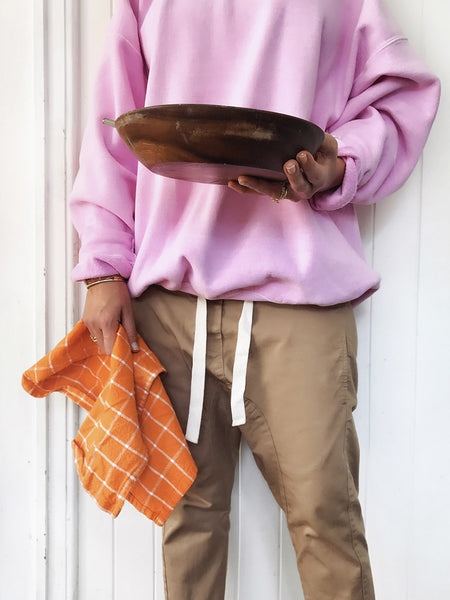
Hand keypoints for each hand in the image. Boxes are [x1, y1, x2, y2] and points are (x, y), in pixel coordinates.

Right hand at [82, 281, 138, 354]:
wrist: (103, 277)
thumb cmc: (117, 291)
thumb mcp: (128, 311)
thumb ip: (131, 331)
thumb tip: (135, 348)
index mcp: (106, 322)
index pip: (111, 349)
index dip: (120, 352)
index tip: (128, 350)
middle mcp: (94, 324)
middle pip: (104, 348)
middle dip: (114, 346)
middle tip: (124, 338)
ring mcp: (87, 323)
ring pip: (98, 342)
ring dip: (108, 340)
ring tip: (116, 328)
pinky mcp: (85, 320)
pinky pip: (94, 334)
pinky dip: (102, 334)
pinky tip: (109, 325)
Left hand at [227, 133, 344, 201]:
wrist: (320, 176)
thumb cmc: (322, 156)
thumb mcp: (328, 146)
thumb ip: (321, 140)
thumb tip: (306, 132)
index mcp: (318, 178)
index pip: (314, 174)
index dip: (309, 165)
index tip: (302, 154)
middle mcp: (304, 189)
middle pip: (298, 187)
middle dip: (292, 176)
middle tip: (287, 165)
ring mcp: (287, 193)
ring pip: (273, 192)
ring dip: (258, 186)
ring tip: (242, 178)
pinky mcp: (274, 192)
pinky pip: (259, 193)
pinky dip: (246, 189)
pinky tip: (232, 182)